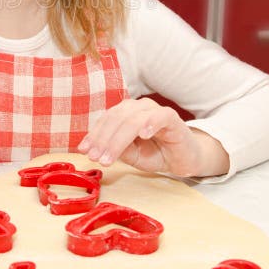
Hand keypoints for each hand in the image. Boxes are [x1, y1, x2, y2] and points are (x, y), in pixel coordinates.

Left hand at [78, 97, 228, 177]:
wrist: (185, 159)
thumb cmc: (157, 154)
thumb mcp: (132, 156)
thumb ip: (117, 150)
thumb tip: (95, 149)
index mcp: (126, 113)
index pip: (106, 119)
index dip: (94, 134)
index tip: (84, 151)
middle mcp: (139, 108)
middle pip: (116, 118)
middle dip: (103, 139)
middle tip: (96, 158)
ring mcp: (155, 111)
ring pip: (132, 119)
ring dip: (118, 139)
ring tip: (109, 157)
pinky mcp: (172, 118)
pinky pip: (160, 116)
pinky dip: (150, 123)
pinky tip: (144, 135)